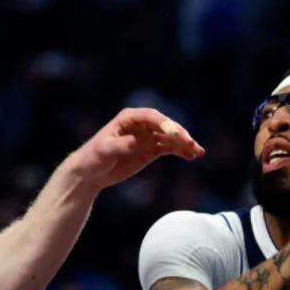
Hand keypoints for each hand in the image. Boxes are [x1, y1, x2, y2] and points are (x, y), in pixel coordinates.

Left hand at [68, 108, 204, 190]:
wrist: (91, 172)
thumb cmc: (93, 158)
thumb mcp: (104, 151)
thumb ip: (120, 145)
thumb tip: (135, 141)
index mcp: (128, 118)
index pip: (150, 116)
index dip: (163, 123)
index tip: (174, 133)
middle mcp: (140, 125)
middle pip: (164, 125)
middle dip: (178, 133)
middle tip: (189, 143)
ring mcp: (147, 137)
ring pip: (170, 137)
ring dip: (184, 143)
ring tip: (198, 151)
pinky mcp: (150, 149)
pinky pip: (169, 148)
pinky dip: (181, 151)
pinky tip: (192, 155)